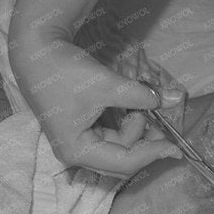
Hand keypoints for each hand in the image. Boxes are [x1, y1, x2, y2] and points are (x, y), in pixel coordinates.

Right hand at [16, 35, 181, 175]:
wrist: (37, 51)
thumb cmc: (67, 72)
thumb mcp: (107, 85)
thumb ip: (141, 96)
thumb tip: (174, 99)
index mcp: (77, 151)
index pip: (123, 162)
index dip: (152, 153)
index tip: (176, 146)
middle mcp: (75, 152)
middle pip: (120, 157)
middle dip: (144, 142)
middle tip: (165, 123)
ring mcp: (77, 141)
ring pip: (117, 145)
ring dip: (135, 129)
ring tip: (143, 105)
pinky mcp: (80, 128)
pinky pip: (110, 134)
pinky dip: (125, 123)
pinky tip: (134, 109)